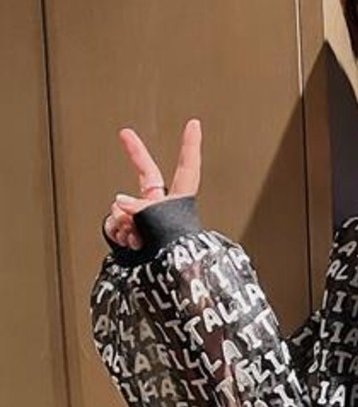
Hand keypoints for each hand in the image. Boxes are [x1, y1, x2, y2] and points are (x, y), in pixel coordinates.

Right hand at [102, 119, 201, 251]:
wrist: (163, 281)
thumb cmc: (173, 253)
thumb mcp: (158, 222)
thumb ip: (138, 208)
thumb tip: (119, 202)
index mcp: (180, 200)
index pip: (188, 167)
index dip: (190, 146)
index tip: (193, 124)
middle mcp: (162, 206)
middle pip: (147, 174)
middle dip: (135, 153)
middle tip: (124, 133)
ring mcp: (145, 218)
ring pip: (123, 208)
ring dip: (126, 223)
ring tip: (139, 238)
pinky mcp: (130, 231)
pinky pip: (115, 225)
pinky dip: (119, 234)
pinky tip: (130, 243)